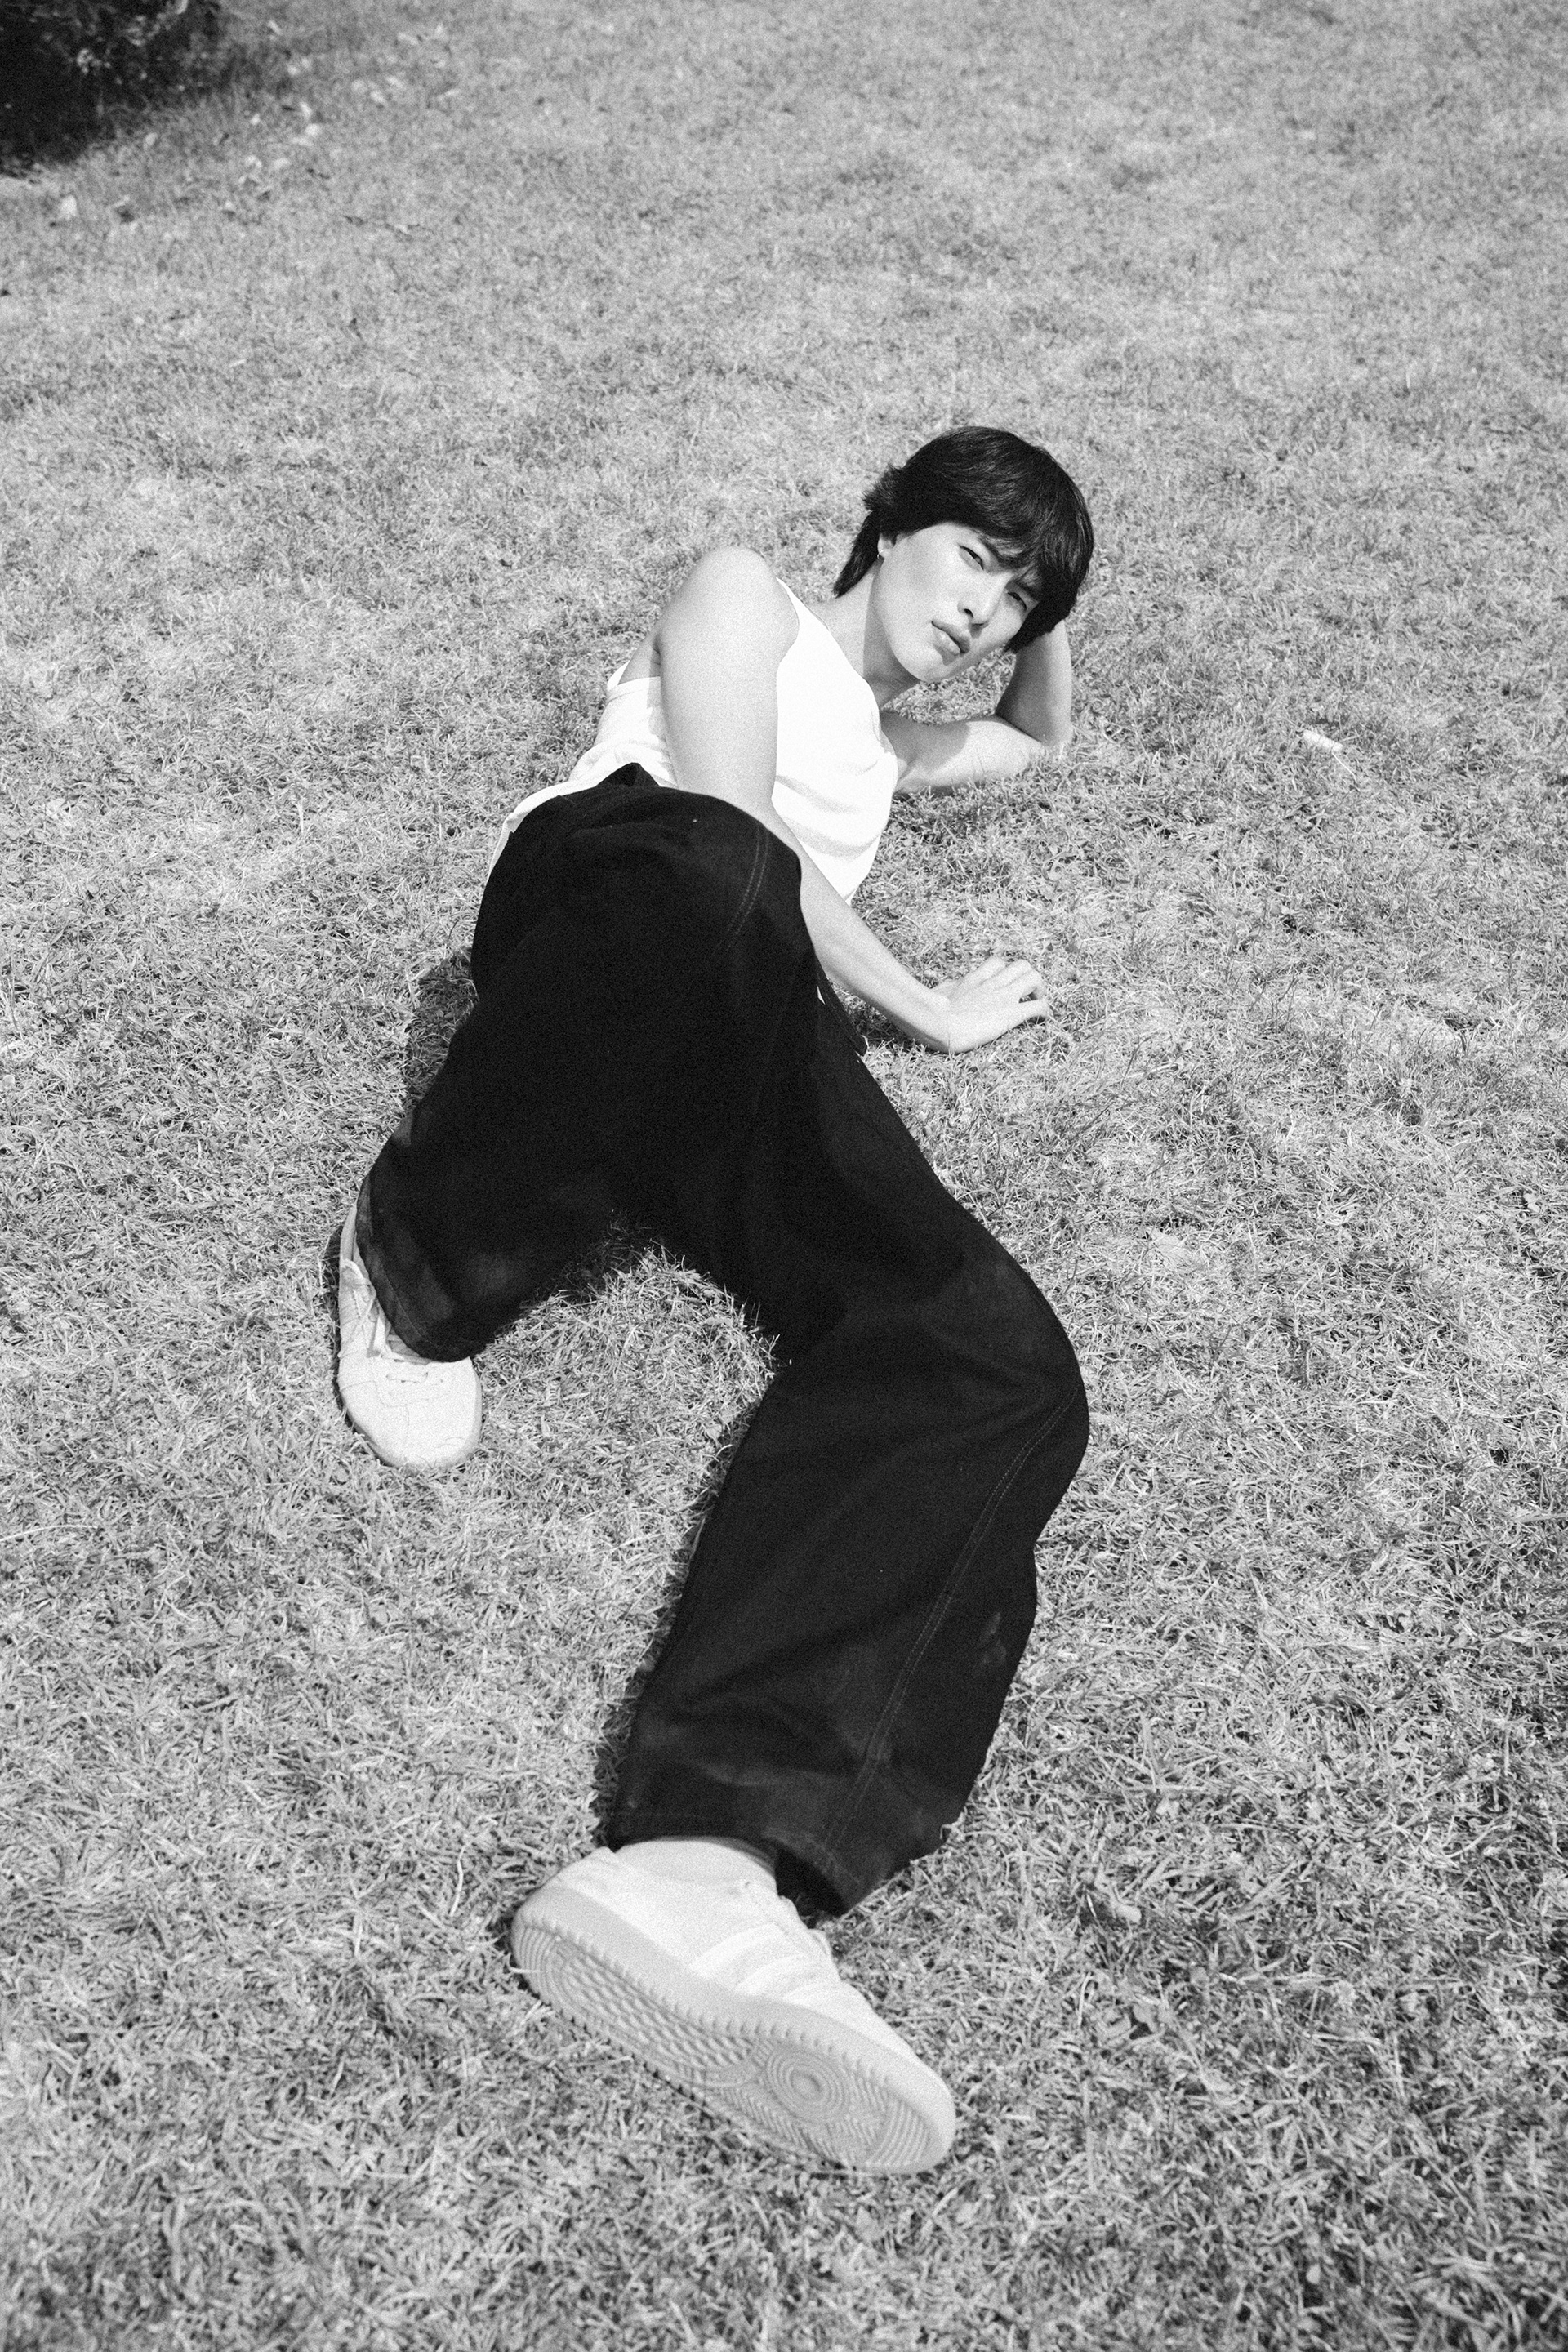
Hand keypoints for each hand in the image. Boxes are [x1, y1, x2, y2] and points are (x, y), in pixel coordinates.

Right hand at [928, 952, 1052, 1053]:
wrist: (936, 1023)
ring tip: (1036, 1002)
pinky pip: (1038, 1006)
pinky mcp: (1011, 1014)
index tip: (1006, 985)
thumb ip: (947, 989)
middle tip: (1026, 994)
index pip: (996, 963)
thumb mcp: (938, 994)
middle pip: (1021, 965)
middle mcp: (992, 984)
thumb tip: (946, 986)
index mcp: (974, 980)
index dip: (1005, 972)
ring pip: (1034, 978)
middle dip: (1028, 978)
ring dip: (1039, 990)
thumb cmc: (930, 1012)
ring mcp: (1004, 996)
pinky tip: (1043, 1019)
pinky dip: (1044, 1011)